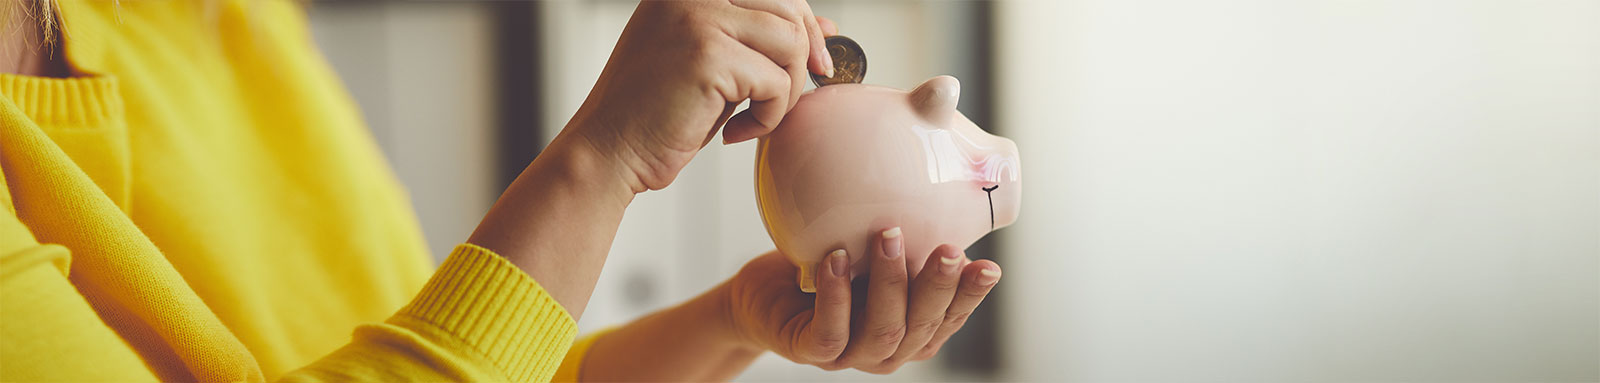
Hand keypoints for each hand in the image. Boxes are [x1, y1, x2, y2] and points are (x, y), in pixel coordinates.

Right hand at [565, 0, 837, 193]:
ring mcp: (698, 18)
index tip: (814, 62)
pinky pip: (776, 83)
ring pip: (790, 43)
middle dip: (803, 58)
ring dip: (785, 92)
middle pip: (788, 9)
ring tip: (754, 118)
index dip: (804, 23)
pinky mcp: (708, 55)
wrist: (607, 151)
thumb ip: (758, 38)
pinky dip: (767, 117)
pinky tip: (734, 133)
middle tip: (790, 99)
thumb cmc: (654, 114)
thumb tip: (826, 27)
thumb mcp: (713, 63)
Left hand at [723, 228, 1002, 373]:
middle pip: (921, 327)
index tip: (989, 266)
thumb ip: (905, 235)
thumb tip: (938, 169)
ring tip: (888, 236)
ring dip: (889, 283)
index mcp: (912, 330)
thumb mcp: (870, 249)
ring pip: (882, 331)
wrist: (766, 295)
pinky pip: (829, 332)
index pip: (949, 318)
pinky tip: (836, 259)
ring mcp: (850, 355)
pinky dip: (836, 296)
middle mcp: (887, 349)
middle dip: (937, 287)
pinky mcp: (809, 352)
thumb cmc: (829, 268)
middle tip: (949, 250)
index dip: (971, 297)